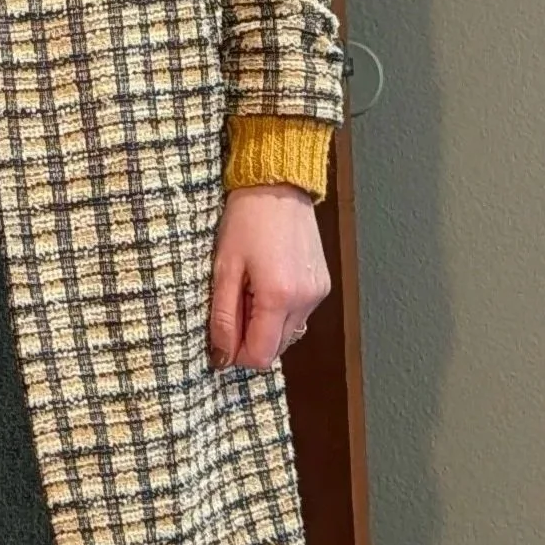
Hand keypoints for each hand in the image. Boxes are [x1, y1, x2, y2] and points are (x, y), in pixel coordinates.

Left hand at [208, 184, 330, 370]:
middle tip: (235, 303)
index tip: (222, 336)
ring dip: (265, 324)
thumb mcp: (224, 269)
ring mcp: (318, 293)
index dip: (237, 354)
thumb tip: (222, 357)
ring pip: (288, 333)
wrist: (277, 187)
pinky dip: (280, 310)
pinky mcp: (323, 285)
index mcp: (279, 297)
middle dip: (250, 337)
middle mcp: (306, 300)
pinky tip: (267, 282)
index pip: (261, 355)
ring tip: (250, 289)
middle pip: (277, 349)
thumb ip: (224, 318)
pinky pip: (299, 314)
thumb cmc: (246, 221)